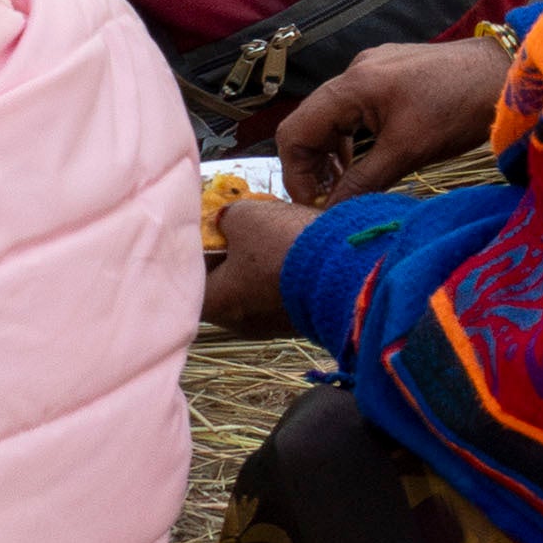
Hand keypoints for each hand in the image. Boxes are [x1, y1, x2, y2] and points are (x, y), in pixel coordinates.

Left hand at [203, 184, 315, 339]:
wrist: (351, 268)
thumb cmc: (287, 246)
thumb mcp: (248, 217)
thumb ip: (228, 217)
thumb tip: (226, 219)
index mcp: (214, 303)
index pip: (191, 274)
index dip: (201, 247)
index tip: (214, 227)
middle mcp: (237, 323)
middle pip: (225, 282)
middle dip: (234, 255)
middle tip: (247, 228)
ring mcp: (272, 325)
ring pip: (257, 289)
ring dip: (263, 265)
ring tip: (280, 236)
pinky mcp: (301, 320)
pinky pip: (284, 293)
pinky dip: (287, 274)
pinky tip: (301, 253)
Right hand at [271, 35, 516, 206]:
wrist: (511, 73)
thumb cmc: (461, 108)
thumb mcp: (408, 151)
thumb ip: (362, 182)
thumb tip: (327, 214)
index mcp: (353, 84)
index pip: (295, 131)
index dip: (296, 172)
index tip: (313, 202)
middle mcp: (358, 69)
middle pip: (310, 121)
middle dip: (312, 163)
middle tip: (328, 197)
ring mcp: (376, 67)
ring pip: (333, 115)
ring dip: (333, 150)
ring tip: (346, 182)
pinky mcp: (394, 70)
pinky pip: (356, 105)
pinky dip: (353, 134)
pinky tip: (366, 156)